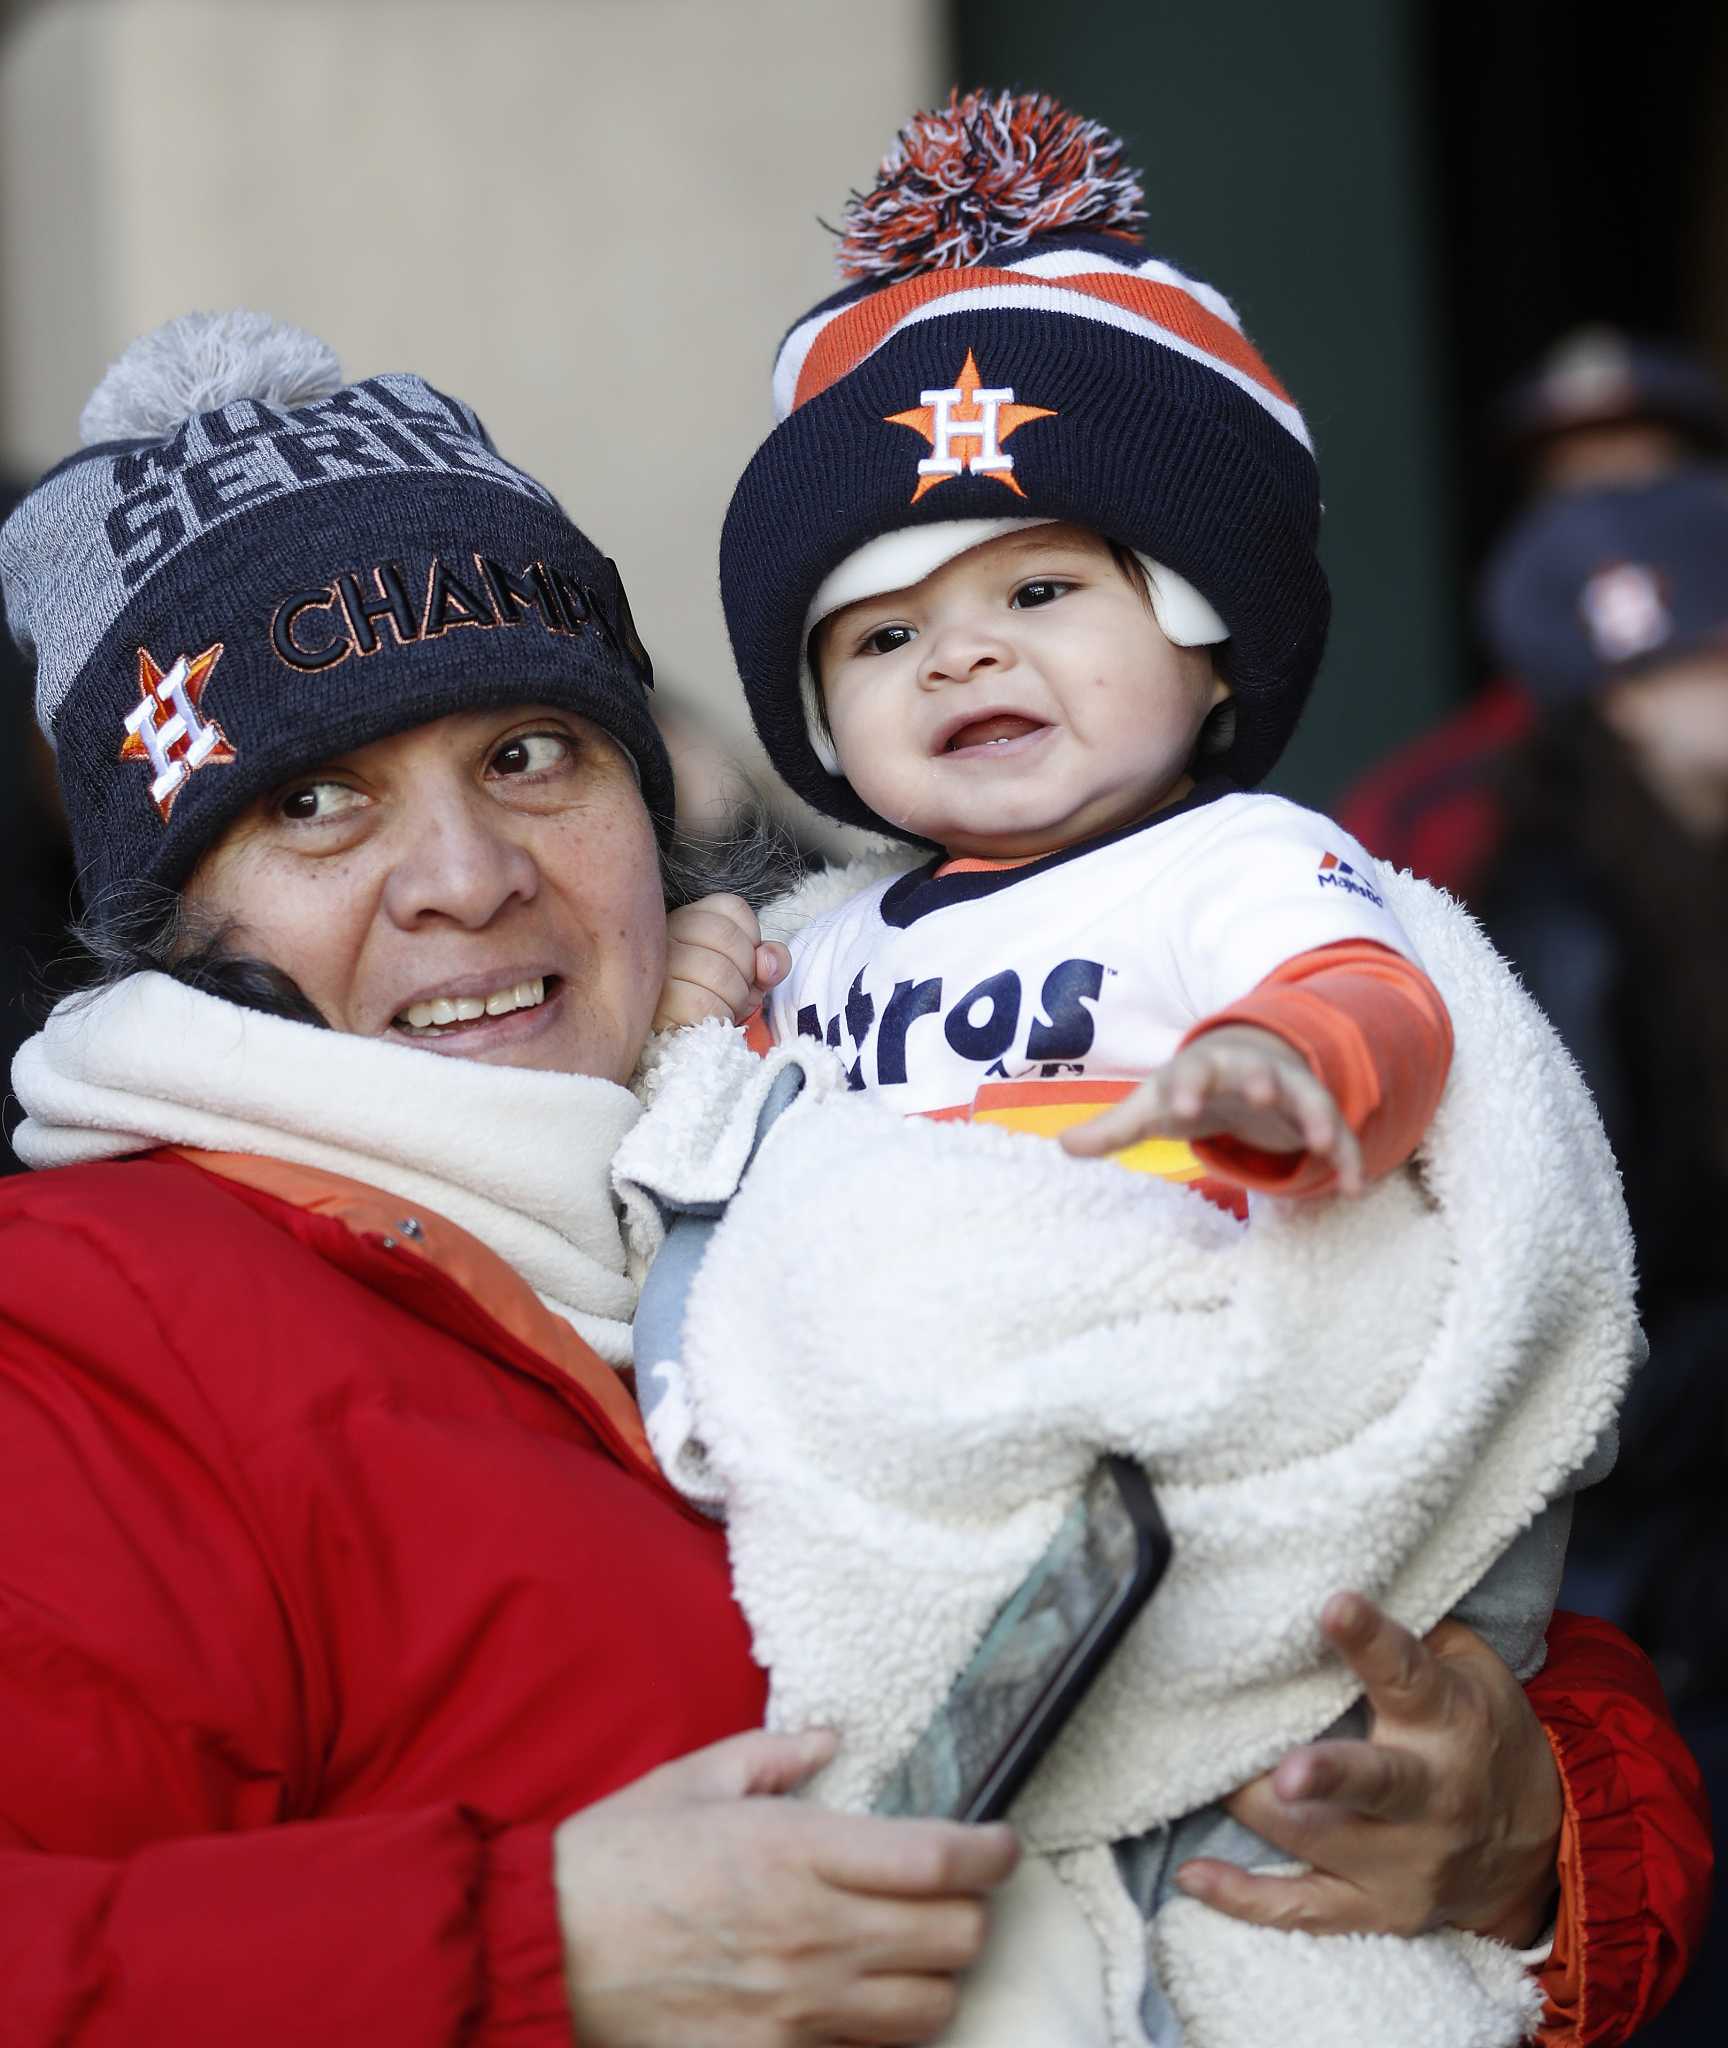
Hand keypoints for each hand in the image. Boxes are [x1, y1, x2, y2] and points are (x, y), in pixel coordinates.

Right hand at [554, 1728, 1019, 2045]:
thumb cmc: (616, 1858)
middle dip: (972, 1914)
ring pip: (928, 2009)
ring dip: (938, 1978)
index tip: (1003, 1845)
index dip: (991, 1853)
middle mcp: (815, 1932)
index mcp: (799, 1850)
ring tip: (917, 1952)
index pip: (938, 1860)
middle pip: (953, 1938)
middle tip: (957, 1894)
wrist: (545, 1952)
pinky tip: (864, 2002)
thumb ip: (773, 1754)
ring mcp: (798, 2007)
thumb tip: (829, 1739)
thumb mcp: (693, 1779)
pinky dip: (882, 2030)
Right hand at [655, 893, 790, 1032]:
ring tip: (721, 1010)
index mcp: (687, 919)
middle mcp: (665, 934)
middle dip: (745, 975)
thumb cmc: (711, 1004)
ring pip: (719, 971)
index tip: (742, 965)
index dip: (751, 940)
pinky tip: (709, 1022)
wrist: (677, 1046)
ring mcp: (655, 966)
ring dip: (734, 1000)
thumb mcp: (746, 977)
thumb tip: (769, 963)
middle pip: (728, 937)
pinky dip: (719, 1016)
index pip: (733, 907)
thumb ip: (768, 961)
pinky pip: (704, 1003)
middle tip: (735, 995)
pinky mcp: (653, 1001)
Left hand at [1059, 1024, 1362, 1192]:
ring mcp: (1289, 1089)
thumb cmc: (1192, 1089)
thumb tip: (1062, 1145)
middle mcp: (1250, 1071)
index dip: (1186, 1087)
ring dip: (1314, 1116)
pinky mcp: (1316, 1113)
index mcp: (1203, 1067)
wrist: (1247, 1060)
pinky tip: (1355, 1190)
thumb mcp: (1154, 1106)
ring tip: (1322, 1143)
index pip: (1191, 1071)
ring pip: (1306, 1097)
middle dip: (1257, 1078)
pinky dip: (1347, 1157)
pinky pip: (1336, 1133)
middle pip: (1254, 1071)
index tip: (1180, 1106)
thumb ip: (1114, 1129)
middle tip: (1259, 1091)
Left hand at [1175, 1594, 1561, 1944]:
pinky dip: (1243, 1899)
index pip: (1407, 1673)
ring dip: (1255, 1807)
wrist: (1534, 1845)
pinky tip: (1192, 1875)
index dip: (1370, 1641)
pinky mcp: (1378, 1910)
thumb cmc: (1481, 1732)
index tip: (1335, 1606)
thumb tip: (1334, 1584)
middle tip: (1287, 1772)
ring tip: (1204, 1774)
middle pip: (1376, 1783)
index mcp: (1449, 1721)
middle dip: (1329, 1778)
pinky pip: (1302, 1911)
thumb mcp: (1468, 1669)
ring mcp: (1403, 1863)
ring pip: (1317, 1840)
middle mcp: (1430, 1796)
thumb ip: (1409, 1634)